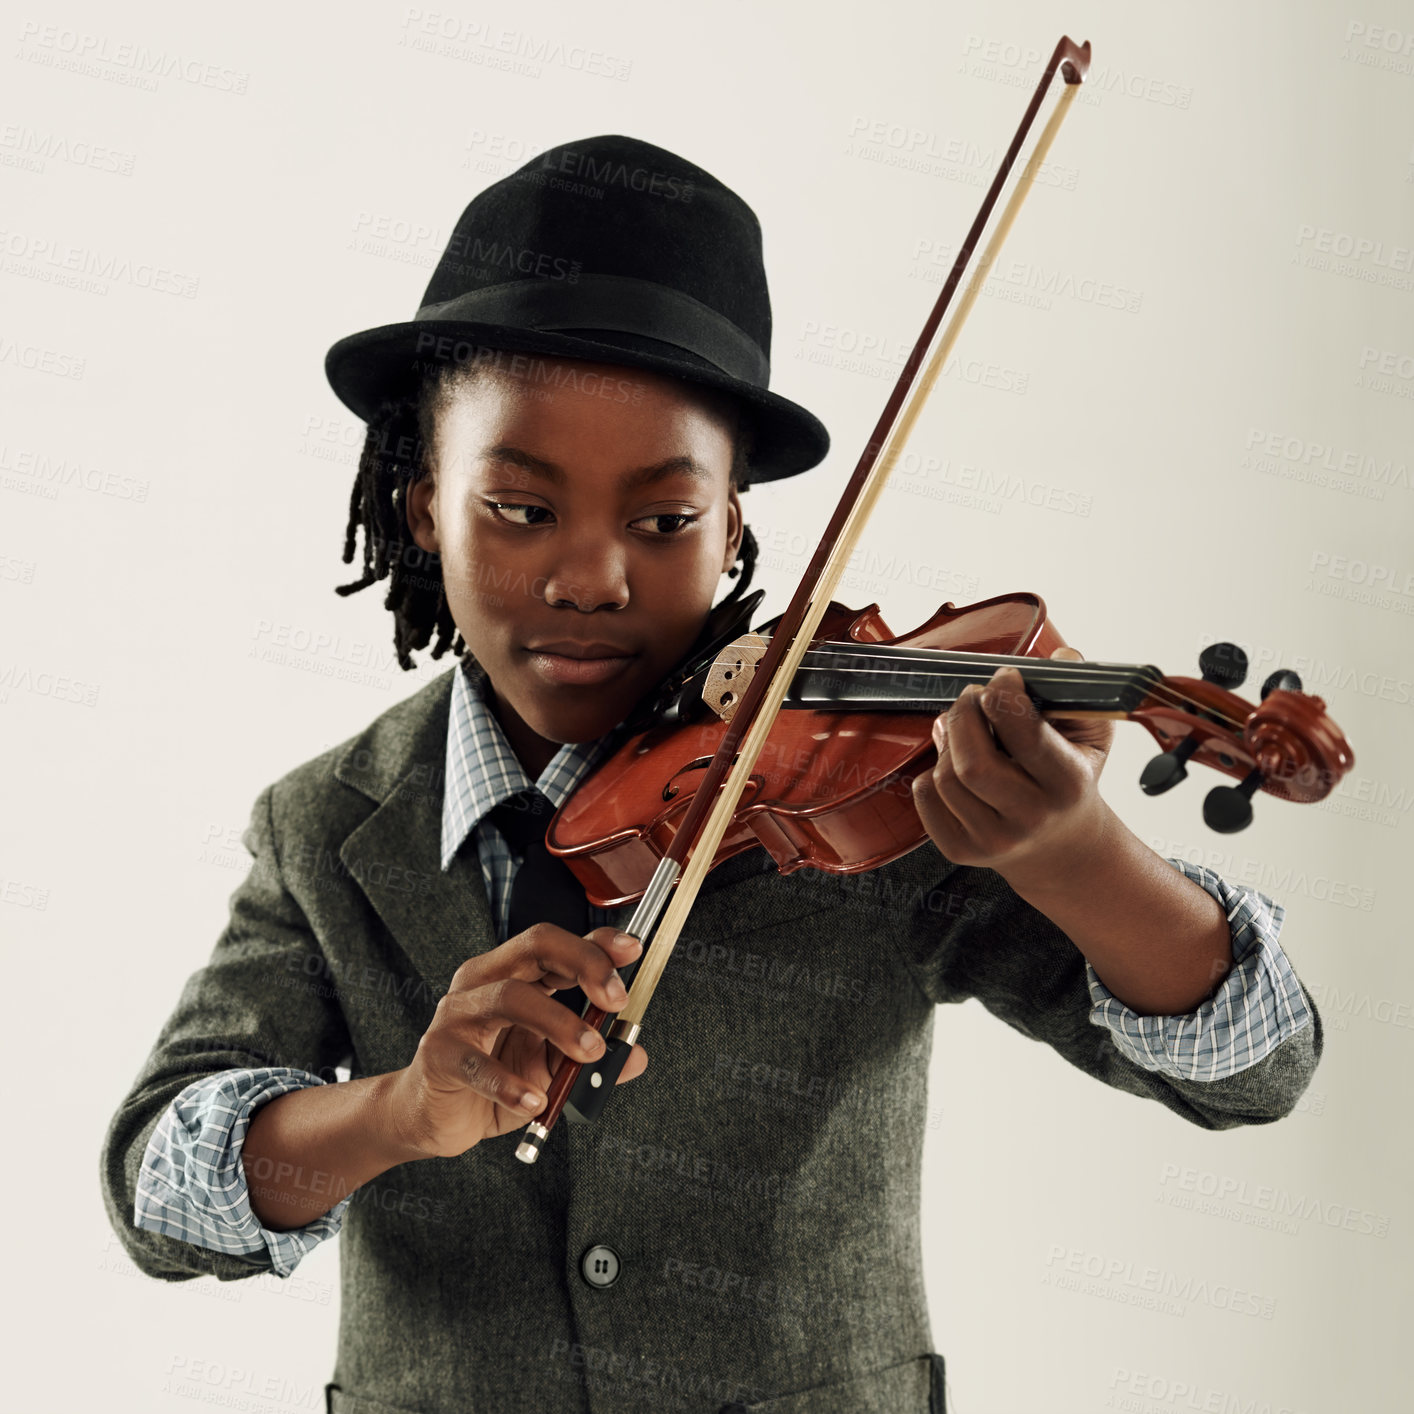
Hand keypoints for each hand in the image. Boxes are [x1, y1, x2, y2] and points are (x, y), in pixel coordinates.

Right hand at [385, 925, 647, 1158]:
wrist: (432, 1117)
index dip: (596, 943)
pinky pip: (477, 1063)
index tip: (633, 951)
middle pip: (535, 946)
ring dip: (559, 1022)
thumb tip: (635, 1055)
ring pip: (511, 997)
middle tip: (616, 999)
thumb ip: (590, 1057)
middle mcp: (483, 981)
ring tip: (589, 1052)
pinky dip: (511, 1083)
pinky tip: (536, 1099)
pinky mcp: (439, 1054)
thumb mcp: (550, 1065)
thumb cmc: (492, 1079)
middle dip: (584, 964)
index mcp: (512, 974)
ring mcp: (457, 1015)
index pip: (555, 942)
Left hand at [910, 645, 1114, 881]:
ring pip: (945, 776)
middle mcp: (1031, 817)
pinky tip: (955, 766)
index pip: (1024, 734)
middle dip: (964, 714)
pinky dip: (932, 772)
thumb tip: (1062, 658)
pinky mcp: (961, 850)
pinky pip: (925, 796)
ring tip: (967, 734)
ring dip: (948, 742)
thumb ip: (1077, 691)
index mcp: (1067, 784)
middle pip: (973, 760)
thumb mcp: (1091, 736)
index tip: (1003, 678)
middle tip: (972, 698)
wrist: (1062, 848)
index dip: (1003, 695)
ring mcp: (993, 839)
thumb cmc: (1070, 783)